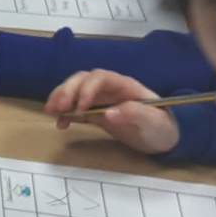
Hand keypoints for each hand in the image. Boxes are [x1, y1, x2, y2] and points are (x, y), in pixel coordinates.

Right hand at [43, 69, 180, 154]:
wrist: (165, 139)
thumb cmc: (163, 128)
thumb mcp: (154, 121)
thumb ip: (135, 114)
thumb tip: (108, 113)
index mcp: (124, 86)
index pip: (100, 78)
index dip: (86, 89)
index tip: (80, 107)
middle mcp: (110, 89)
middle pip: (83, 80)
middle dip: (67, 91)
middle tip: (54, 107)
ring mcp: (102, 100)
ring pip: (76, 91)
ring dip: (61, 98)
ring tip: (50, 111)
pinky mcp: (97, 113)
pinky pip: (76, 108)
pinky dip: (65, 113)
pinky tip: (60, 123)